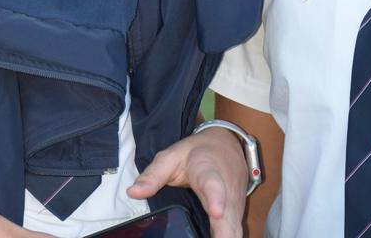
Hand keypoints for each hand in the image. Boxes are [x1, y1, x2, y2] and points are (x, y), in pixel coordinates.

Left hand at [127, 128, 247, 237]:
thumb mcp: (172, 155)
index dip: (216, 198)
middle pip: (229, 214)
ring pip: (235, 227)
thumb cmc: (197, 152)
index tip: (217, 211)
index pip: (212, 185)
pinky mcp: (237, 214)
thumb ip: (154, 174)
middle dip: (225, 232)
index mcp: (207, 171)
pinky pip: (235, 231)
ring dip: (228, 237)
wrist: (227, 143)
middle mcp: (226, 189)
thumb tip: (133, 192)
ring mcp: (234, 203)